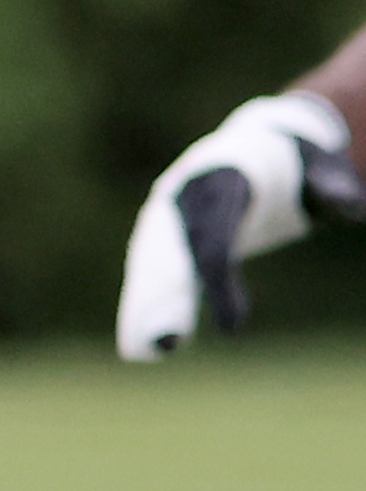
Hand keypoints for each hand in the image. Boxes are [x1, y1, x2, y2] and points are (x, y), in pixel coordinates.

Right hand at [117, 93, 356, 358]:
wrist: (258, 141)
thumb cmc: (296, 162)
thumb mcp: (322, 168)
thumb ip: (333, 187)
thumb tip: (355, 210)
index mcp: (222, 178)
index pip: (214, 239)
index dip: (220, 285)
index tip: (235, 328)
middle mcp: (183, 194)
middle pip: (170, 254)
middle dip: (167, 300)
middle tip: (171, 343)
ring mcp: (165, 212)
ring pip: (150, 264)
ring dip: (147, 307)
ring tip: (155, 349)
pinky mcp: (160, 232)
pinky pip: (148, 270)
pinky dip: (145, 302)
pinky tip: (147, 339)